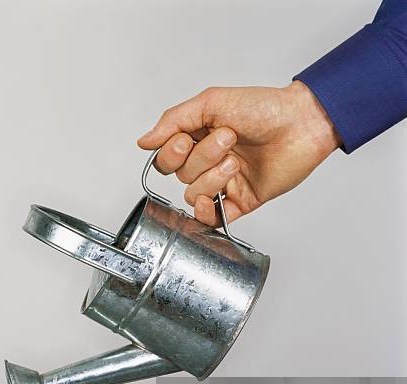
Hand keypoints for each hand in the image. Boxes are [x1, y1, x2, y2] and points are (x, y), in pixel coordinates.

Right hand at [137, 81, 340, 225]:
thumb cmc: (264, 108)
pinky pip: (212, 218)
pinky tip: (211, 201)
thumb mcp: (211, 102)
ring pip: (194, 194)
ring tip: (236, 160)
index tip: (188, 138)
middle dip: (202, 158)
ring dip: (213, 177)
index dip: (172, 153)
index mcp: (198, 139)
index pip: (166, 159)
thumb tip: (144, 142)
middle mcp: (208, 162)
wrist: (302, 123)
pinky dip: (206, 213)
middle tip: (228, 139)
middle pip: (181, 176)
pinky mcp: (239, 201)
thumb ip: (173, 120)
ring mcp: (223, 183)